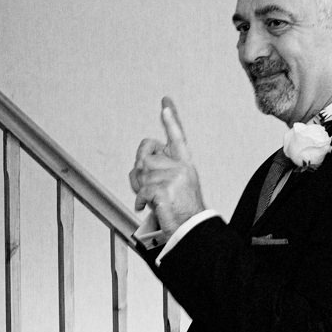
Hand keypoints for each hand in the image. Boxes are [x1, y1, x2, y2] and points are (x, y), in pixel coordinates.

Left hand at [128, 97, 204, 236]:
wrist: (191, 228)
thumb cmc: (182, 210)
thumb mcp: (176, 185)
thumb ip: (161, 170)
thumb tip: (140, 165)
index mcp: (185, 163)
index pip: (177, 137)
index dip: (171, 120)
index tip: (165, 103)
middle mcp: (181, 167)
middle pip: (146, 157)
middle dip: (139, 172)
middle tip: (145, 187)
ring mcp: (174, 178)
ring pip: (142, 174)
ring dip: (140, 189)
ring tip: (151, 199)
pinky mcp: (166, 190)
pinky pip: (143, 190)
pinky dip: (140, 200)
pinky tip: (145, 206)